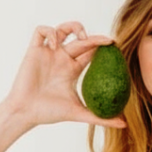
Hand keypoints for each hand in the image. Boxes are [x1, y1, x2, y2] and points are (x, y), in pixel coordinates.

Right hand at [4, 22, 127, 130]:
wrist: (27, 112)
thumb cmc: (50, 113)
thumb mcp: (79, 114)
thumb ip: (101, 118)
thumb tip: (124, 124)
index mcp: (73, 70)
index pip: (90, 52)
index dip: (102, 47)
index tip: (115, 47)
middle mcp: (62, 59)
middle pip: (81, 40)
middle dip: (94, 37)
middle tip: (107, 41)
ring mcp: (49, 53)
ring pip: (62, 30)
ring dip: (73, 27)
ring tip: (81, 36)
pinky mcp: (34, 50)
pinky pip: (41, 31)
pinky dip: (49, 31)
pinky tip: (55, 43)